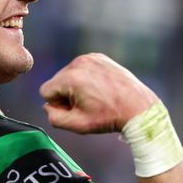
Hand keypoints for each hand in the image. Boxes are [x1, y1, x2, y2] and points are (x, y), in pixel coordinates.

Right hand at [39, 53, 157, 133]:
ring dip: (76, 87)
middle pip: (56, 81)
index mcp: (71, 78)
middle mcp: (79, 63)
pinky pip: (81, 68)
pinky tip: (100, 89)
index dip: (57, 104)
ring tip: (95, 97)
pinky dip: (86, 78)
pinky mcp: (99, 57)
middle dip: (66, 94)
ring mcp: (90, 57)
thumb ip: (54, 118)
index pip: (45, 91)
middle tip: (87, 105)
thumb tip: (48, 106)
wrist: (138, 107)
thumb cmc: (109, 117)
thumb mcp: (78, 125)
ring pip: (68, 75)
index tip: (74, 109)